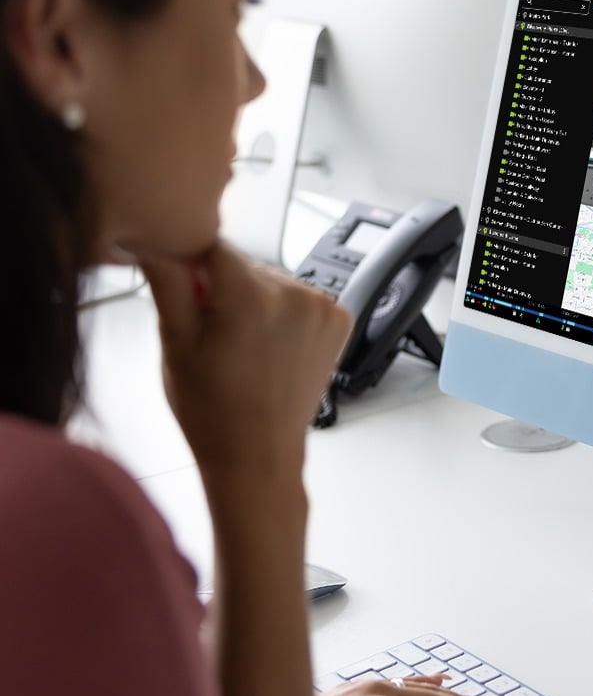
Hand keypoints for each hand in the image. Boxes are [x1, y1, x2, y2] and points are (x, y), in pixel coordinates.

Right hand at [138, 241, 350, 485]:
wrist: (259, 455)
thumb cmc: (214, 412)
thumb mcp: (176, 344)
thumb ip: (167, 282)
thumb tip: (151, 240)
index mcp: (252, 297)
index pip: (213, 246)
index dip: (193, 268)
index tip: (188, 295)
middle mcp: (296, 295)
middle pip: (245, 266)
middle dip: (225, 290)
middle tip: (216, 338)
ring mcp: (322, 307)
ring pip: (272, 282)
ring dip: (257, 302)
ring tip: (246, 350)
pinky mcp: (338, 320)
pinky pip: (300, 299)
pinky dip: (285, 315)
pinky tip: (271, 349)